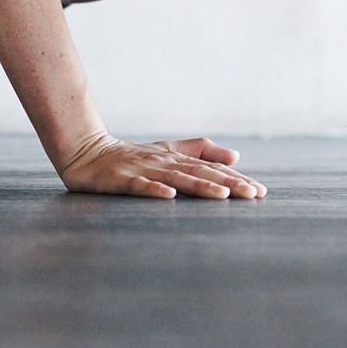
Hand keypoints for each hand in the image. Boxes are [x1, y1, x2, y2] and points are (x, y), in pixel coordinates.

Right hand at [58, 133, 267, 198]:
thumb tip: (235, 156)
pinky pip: (140, 185)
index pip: (211, 168)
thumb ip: (199, 151)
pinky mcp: (121, 178)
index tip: (260, 191)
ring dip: (200, 186)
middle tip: (252, 194)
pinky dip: (154, 190)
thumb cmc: (130, 156)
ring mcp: (143, 169)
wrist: (86, 151)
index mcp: (175, 158)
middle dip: (227, 183)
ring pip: (176, 178)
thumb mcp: (167, 151)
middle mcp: (163, 162)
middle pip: (200, 172)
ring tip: (222, 195)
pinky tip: (169, 197)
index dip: (236, 179)